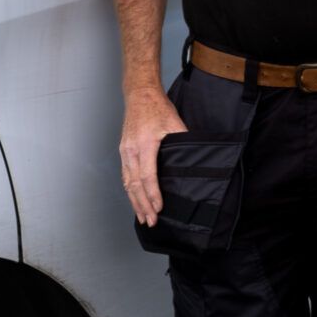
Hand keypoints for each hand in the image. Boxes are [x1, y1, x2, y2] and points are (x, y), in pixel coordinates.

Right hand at [120, 86, 186, 226]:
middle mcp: (131, 151)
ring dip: (134, 201)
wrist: (139, 96)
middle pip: (135, 185)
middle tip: (151, 221)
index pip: (148, 176)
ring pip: (127, 183)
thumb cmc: (158, 108)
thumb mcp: (175, 122)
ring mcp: (125, 152)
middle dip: (143, 205)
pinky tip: (134, 200)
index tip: (159, 207)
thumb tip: (193, 158)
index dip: (153, 194)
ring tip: (142, 216)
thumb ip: (183, 140)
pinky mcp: (123, 152)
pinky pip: (125, 176)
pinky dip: (129, 191)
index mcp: (144, 145)